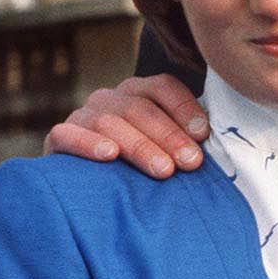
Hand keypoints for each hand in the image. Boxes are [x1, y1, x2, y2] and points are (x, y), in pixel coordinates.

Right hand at [43, 75, 209, 178]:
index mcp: (139, 92)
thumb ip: (187, 138)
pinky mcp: (58, 138)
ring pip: (109, 121)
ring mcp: (83, 115)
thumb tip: (218, 142)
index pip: (163, 87)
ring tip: (162, 170)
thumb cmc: (143, 166)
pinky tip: (109, 155)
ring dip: (139, 145)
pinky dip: (88, 143)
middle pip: (140, 107)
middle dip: (169, 136)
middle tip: (190, 163)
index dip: (184, 109)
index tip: (204, 135)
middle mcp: (111, 98)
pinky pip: (67, 134)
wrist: (92, 191)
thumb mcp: (166, 148)